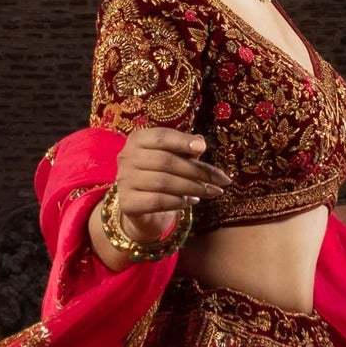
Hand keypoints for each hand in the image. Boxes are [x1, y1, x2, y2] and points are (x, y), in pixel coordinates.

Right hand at [109, 124, 226, 250]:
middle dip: (197, 171)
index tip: (203, 149)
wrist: (143, 210)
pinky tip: (191, 201)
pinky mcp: (127, 203)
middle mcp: (126, 157)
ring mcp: (124, 180)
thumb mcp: (176, 159)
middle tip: (221, 180)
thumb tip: (201, 142)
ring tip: (211, 192)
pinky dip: (178, 201)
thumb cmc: (162, 177)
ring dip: (193, 187)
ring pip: (164, 182)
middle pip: (166, 161)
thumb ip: (187, 150)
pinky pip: (157, 201)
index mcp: (138, 140)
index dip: (182, 141)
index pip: (161, 136)